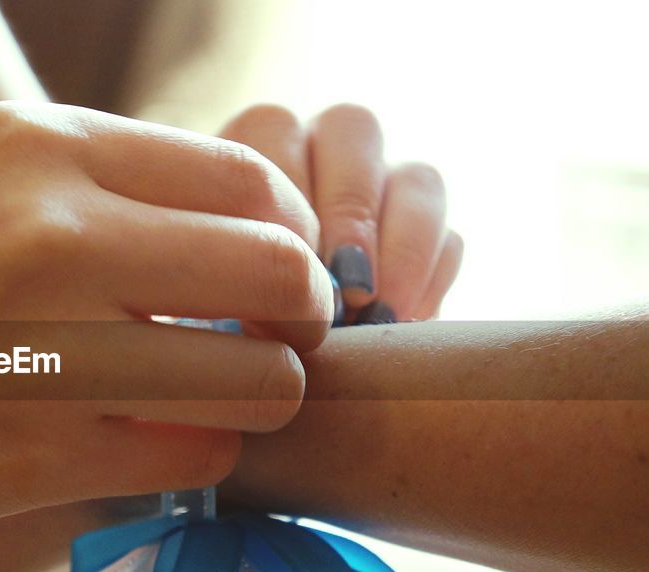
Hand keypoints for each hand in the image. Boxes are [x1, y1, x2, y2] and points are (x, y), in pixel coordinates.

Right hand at [0, 102, 457, 571]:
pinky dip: (194, 456)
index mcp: (37, 144)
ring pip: (258, 375)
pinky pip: (194, 457)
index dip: (289, 235)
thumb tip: (231, 238)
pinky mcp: (33, 456)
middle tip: (272, 345)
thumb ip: (93, 197)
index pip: (247, 176)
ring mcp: (46, 345)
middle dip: (301, 317)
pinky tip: (147, 448)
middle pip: (279, 267)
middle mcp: (52, 228)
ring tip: (215, 403)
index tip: (270, 280)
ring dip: (261, 396)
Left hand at [218, 103, 461, 322]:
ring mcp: (383, 186)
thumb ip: (221, 283)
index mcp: (248, 147)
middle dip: (350, 211)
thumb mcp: (200, 304)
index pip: (270, 130)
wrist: (253, 364)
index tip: (274, 271)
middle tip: (341, 285)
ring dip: (403, 246)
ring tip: (378, 314)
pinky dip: (428, 282)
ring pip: (417, 177)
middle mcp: (319, 147)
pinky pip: (449, 238)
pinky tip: (400, 328)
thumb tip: (269, 307)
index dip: (279, 197)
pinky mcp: (427, 238)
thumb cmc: (209, 326)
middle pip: (354, 129)